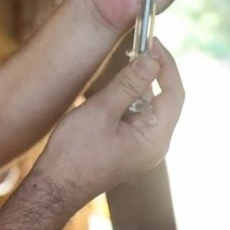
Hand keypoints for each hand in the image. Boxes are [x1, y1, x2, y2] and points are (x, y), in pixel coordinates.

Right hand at [34, 40, 184, 211]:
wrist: (54, 187)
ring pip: (146, 109)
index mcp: (155, 139)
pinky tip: (107, 97)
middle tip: (134, 50)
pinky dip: (125, 103)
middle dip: (149, 74)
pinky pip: (134, 120)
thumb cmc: (75, 153)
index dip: (167, 65)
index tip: (154, 42)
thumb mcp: (102, 111)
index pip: (174, 94)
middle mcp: (155, 146)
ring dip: (133, 88)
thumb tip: (152, 60)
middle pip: (163, 100)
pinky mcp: (128, 150)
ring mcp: (141, 150)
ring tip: (115, 73)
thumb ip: (129, 84)